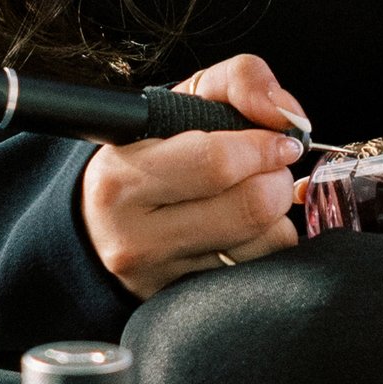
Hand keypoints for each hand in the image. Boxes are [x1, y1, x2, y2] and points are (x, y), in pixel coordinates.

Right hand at [80, 52, 310, 300]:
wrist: (97, 223)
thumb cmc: (149, 153)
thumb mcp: (181, 99)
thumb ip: (239, 80)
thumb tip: (285, 113)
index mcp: (122, 178)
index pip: (216, 163)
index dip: (264, 147)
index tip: (280, 140)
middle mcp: (135, 237)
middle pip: (250, 208)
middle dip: (277, 179)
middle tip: (272, 166)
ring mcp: (160, 278)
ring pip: (263, 244)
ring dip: (276, 213)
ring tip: (252, 193)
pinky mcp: (184, 303)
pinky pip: (258, 271)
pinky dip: (267, 242)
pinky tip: (247, 227)